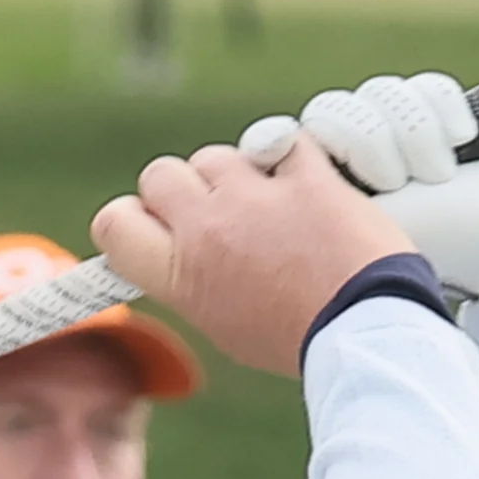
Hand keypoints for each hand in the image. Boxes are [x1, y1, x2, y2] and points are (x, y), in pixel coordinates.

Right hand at [90, 137, 409, 381]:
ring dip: (237, 172)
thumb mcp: (222, 321)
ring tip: (269, 205)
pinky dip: (291, 159)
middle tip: (216, 212)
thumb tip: (177, 251)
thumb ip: (189, 278)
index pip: (114, 222)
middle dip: (183, 188)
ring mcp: (255, 197)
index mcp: (179, 274)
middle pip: (160, 174)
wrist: (363, 330)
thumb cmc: (295, 337)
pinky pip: (282, 141)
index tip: (157, 224)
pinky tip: (304, 185)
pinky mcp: (305, 176)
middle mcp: (207, 228)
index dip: (134, 217)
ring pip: (217, 154)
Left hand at [294, 72, 478, 305]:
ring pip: (382, 95)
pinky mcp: (441, 114)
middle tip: (395, 183)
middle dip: (371, 143)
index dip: (316, 137)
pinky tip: (461, 142)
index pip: (299, 137)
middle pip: (335, 108)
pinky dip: (445, 111)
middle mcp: (359, 158)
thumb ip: (318, 205)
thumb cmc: (439, 250)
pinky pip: (427, 87)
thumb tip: (276, 158)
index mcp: (329, 192)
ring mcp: (400, 134)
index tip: (326, 157)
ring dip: (415, 134)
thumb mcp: (369, 237)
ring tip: (438, 177)